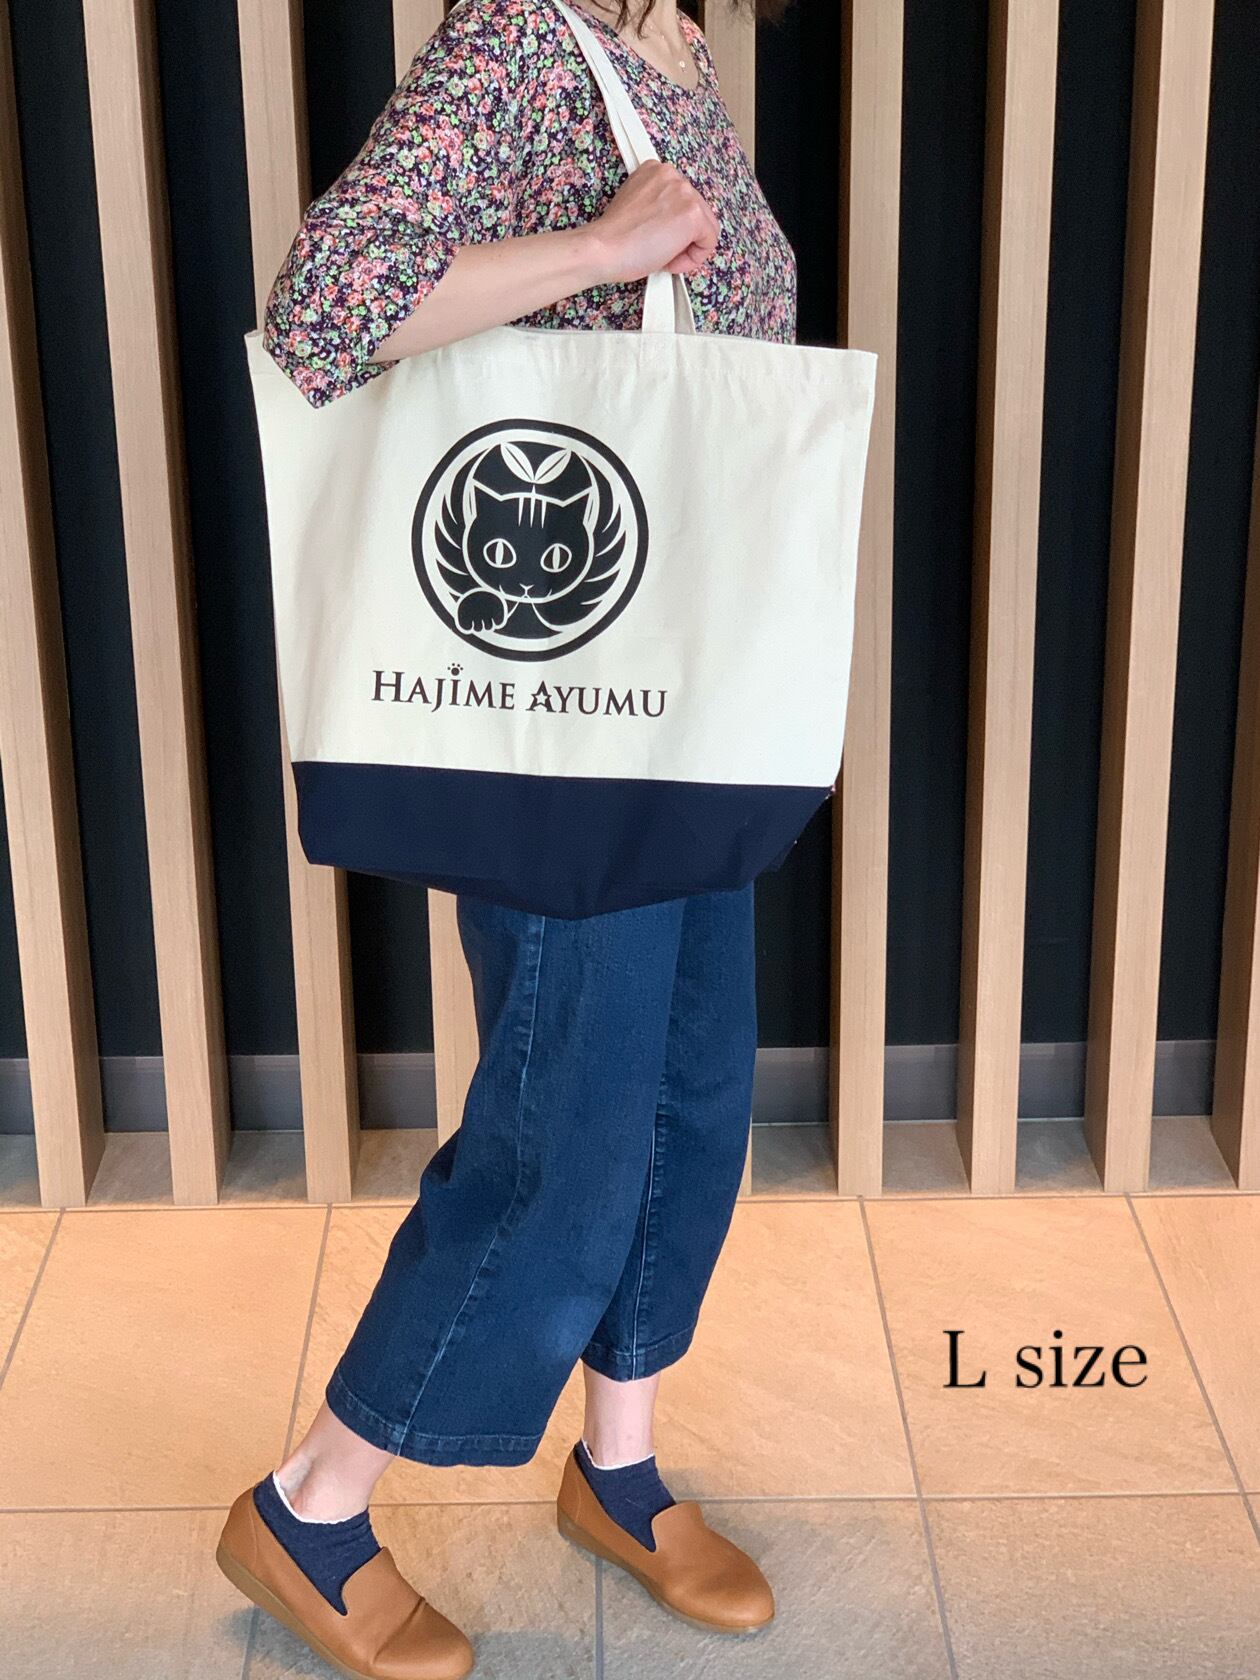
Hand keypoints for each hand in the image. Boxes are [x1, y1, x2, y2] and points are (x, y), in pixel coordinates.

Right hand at [582, 160, 719, 284]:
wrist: (603, 249)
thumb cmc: (614, 238)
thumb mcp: (637, 205)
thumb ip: (659, 205)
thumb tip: (674, 224)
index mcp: (656, 170)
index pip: (682, 200)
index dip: (672, 226)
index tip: (656, 236)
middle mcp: (672, 175)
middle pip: (698, 212)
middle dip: (682, 237)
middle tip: (659, 250)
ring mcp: (684, 193)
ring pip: (706, 227)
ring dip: (686, 248)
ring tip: (662, 255)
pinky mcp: (692, 215)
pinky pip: (709, 241)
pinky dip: (693, 258)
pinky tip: (669, 260)